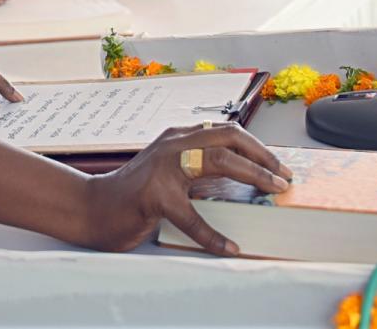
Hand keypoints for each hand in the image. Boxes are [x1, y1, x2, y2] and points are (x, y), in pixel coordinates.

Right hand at [82, 124, 291, 253]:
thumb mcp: (169, 172)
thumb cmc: (133, 195)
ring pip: (216, 160)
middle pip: (227, 136)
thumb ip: (198, 168)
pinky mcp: (153, 196)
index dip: (257, 147)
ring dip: (251, 175)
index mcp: (178, 138)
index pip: (226, 131)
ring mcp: (162, 167)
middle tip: (283, 176)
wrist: (93, 208)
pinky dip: (214, 235)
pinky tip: (228, 246)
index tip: (279, 166)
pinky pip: (192, 217)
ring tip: (272, 191)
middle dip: (261, 155)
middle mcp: (172, 145)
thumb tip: (241, 178)